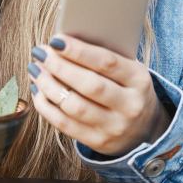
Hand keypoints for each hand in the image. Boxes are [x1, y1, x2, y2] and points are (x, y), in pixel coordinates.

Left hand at [27, 35, 170, 157]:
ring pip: (74, 106)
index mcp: (139, 80)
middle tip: (40, 52)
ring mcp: (115, 127)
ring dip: (48, 85)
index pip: (107, 62)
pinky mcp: (99, 142)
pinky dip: (46, 106)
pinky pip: (65, 124)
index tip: (56, 39)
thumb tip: (65, 42)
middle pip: (89, 85)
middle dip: (59, 67)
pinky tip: (37, 90)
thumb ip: (105, 57)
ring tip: (35, 69)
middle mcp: (130, 106)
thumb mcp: (129, 70)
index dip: (79, 50)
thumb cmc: (128, 87)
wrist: (146, 129)